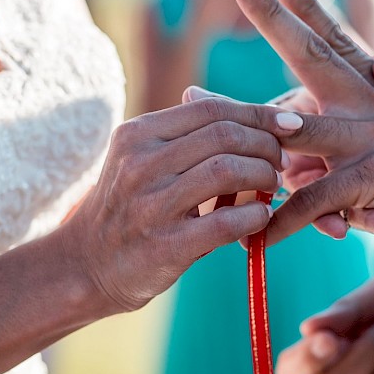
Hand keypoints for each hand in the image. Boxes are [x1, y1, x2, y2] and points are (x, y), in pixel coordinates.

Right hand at [55, 97, 295, 312]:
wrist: (86, 265)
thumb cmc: (129, 206)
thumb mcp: (142, 159)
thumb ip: (187, 134)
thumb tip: (246, 110)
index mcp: (138, 134)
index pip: (211, 109)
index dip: (258, 114)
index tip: (288, 125)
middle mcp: (140, 163)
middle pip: (225, 135)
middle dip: (267, 146)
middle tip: (280, 162)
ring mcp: (151, 205)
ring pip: (228, 170)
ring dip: (263, 176)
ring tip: (270, 186)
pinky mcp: (166, 245)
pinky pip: (227, 222)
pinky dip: (255, 216)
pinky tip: (260, 217)